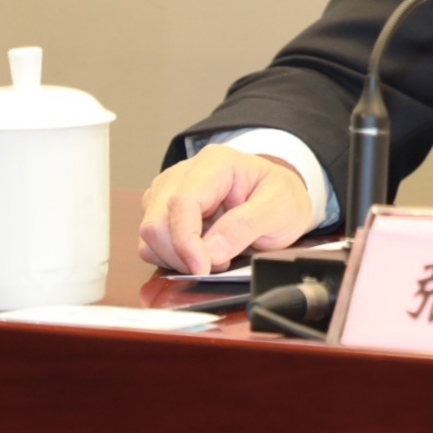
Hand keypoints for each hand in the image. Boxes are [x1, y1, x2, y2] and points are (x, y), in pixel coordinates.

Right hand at [136, 145, 312, 274]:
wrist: (281, 198)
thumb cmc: (281, 197)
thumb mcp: (279, 208)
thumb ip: (246, 225)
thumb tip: (210, 251)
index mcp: (215, 163)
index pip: (182, 202)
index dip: (185, 241)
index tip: (202, 268)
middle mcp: (184, 173)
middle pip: (157, 221)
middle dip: (181, 255)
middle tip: (216, 266)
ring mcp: (169, 191)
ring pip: (150, 236)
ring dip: (177, 258)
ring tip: (215, 258)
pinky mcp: (163, 211)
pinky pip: (152, 243)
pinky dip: (172, 258)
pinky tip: (201, 255)